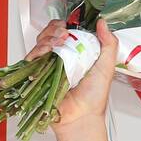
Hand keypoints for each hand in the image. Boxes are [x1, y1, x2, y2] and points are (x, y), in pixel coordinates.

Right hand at [26, 17, 119, 132]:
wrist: (82, 117)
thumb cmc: (94, 98)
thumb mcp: (107, 67)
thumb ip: (109, 44)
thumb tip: (103, 23)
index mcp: (77, 54)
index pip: (66, 31)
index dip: (66, 24)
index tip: (71, 24)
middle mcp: (61, 58)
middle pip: (50, 33)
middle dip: (55, 28)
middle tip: (64, 33)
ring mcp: (49, 66)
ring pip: (40, 42)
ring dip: (47, 37)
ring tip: (57, 41)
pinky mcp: (38, 74)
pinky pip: (32, 58)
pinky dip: (37, 50)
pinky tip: (47, 49)